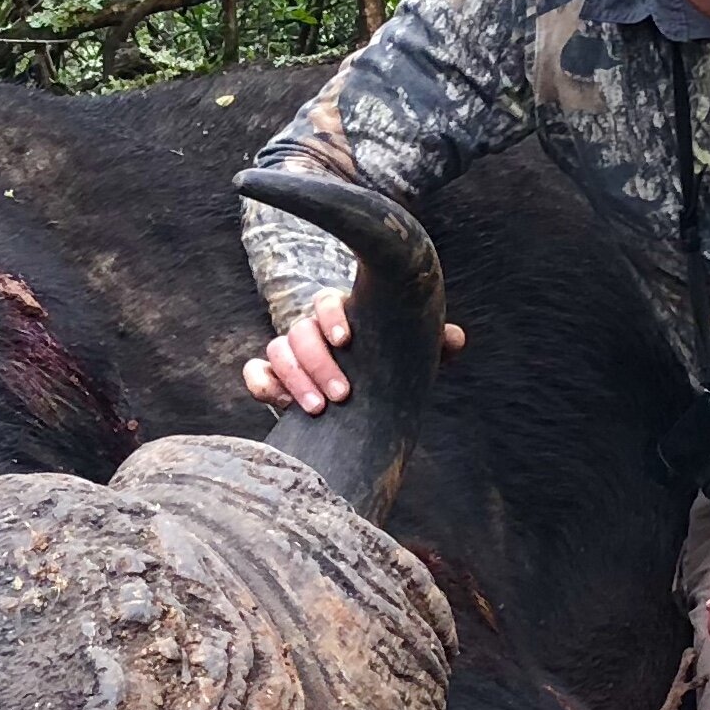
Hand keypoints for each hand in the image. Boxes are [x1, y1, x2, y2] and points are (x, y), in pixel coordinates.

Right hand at [241, 292, 468, 412]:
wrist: (363, 397)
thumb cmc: (389, 366)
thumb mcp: (412, 357)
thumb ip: (434, 344)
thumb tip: (454, 338)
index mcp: (343, 315)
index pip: (328, 300)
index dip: (333, 315)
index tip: (345, 339)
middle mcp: (312, 330)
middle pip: (300, 331)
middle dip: (318, 362)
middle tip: (341, 395)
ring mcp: (289, 353)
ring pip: (277, 350)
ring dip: (294, 378)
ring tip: (318, 409)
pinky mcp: (273, 378)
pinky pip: (256, 372)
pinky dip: (261, 382)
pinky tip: (276, 401)